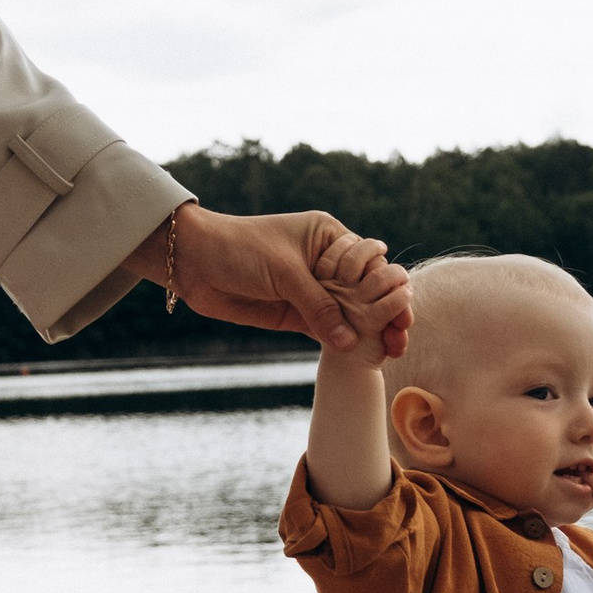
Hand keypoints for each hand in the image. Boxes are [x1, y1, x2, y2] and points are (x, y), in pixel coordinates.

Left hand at [133, 206, 410, 357]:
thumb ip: (317, 304)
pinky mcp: (296, 315)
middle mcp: (326, 264)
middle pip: (365, 291)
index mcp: (329, 237)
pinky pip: (328, 330)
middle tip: (401, 335)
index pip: (370, 263)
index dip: (387, 286)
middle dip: (386, 312)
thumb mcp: (284, 271)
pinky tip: (365, 355)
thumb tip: (349, 339)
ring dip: (371, 331)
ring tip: (392, 350)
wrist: (191, 261)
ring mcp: (312, 291)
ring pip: (350, 313)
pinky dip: (345, 342)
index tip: (399, 308)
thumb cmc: (238, 248)